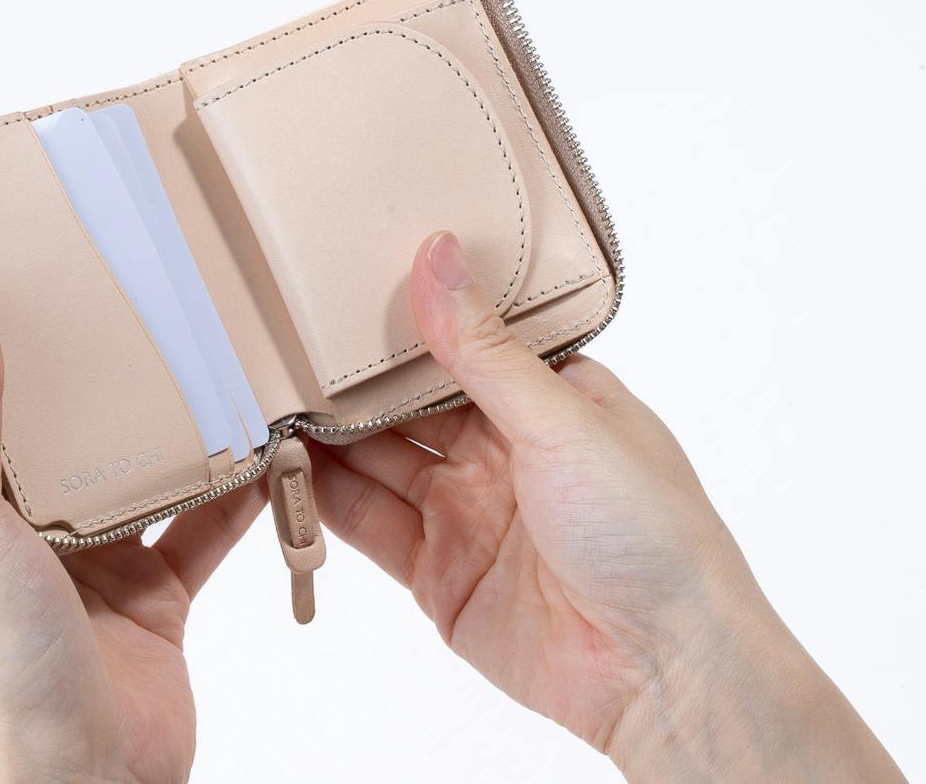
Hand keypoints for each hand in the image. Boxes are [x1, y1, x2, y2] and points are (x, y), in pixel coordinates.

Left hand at [0, 272, 263, 783]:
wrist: (80, 782)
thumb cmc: (0, 664)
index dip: (5, 323)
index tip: (39, 248)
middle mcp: (32, 520)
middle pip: (79, 419)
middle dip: (112, 361)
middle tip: (155, 286)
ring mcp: (99, 555)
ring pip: (151, 463)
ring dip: (187, 418)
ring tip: (225, 351)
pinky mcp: (159, 591)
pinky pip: (208, 523)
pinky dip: (243, 489)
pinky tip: (275, 445)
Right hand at [308, 232, 904, 781]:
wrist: (662, 668)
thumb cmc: (650, 532)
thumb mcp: (563, 419)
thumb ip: (483, 349)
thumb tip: (438, 257)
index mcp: (547, 399)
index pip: (460, 343)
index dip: (404, 319)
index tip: (338, 285)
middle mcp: (502, 450)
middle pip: (406, 403)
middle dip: (350, 379)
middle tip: (279, 344)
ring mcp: (467, 511)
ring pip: (377, 460)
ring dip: (326, 437)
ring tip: (263, 400)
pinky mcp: (438, 573)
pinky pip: (369, 525)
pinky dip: (324, 500)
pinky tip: (283, 469)